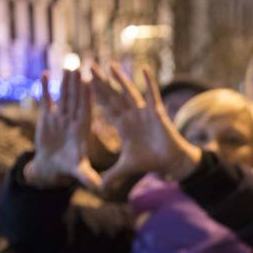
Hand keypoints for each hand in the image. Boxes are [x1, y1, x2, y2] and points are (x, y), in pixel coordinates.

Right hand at [24, 70, 100, 189]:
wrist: (53, 166)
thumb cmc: (69, 167)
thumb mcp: (79, 172)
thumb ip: (88, 177)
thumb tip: (101, 188)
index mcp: (83, 129)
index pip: (87, 110)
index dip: (88, 97)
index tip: (93, 83)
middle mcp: (73, 120)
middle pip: (76, 99)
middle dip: (78, 84)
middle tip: (81, 67)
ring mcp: (61, 117)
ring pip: (64, 96)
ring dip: (65, 82)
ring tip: (68, 66)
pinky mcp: (47, 117)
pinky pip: (47, 100)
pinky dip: (45, 88)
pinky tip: (45, 74)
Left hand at [89, 64, 200, 192]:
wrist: (170, 162)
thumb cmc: (151, 162)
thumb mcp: (126, 167)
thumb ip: (112, 174)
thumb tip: (98, 187)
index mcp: (122, 125)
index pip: (105, 107)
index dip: (94, 96)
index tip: (82, 83)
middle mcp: (131, 115)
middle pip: (113, 95)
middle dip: (102, 82)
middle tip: (89, 66)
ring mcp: (143, 112)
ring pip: (129, 92)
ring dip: (120, 78)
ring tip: (110, 64)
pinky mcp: (156, 112)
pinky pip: (152, 94)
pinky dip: (149, 82)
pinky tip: (143, 69)